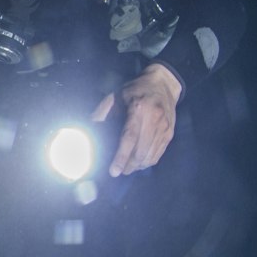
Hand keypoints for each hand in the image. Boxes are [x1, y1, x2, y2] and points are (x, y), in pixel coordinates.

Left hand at [91, 61, 182, 176]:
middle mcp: (154, 119)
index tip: (113, 171)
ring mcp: (164, 128)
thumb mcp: (115, 96)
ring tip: (127, 168)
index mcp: (139, 108)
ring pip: (150, 156)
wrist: (163, 84)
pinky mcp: (170, 134)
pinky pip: (158, 154)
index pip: (129, 137)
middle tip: (118, 171)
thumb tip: (87, 130)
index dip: (121, 157)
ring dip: (137, 166)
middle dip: (128, 166)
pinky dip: (147, 162)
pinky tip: (138, 163)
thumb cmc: (135, 90)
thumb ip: (101, 113)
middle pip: (140, 152)